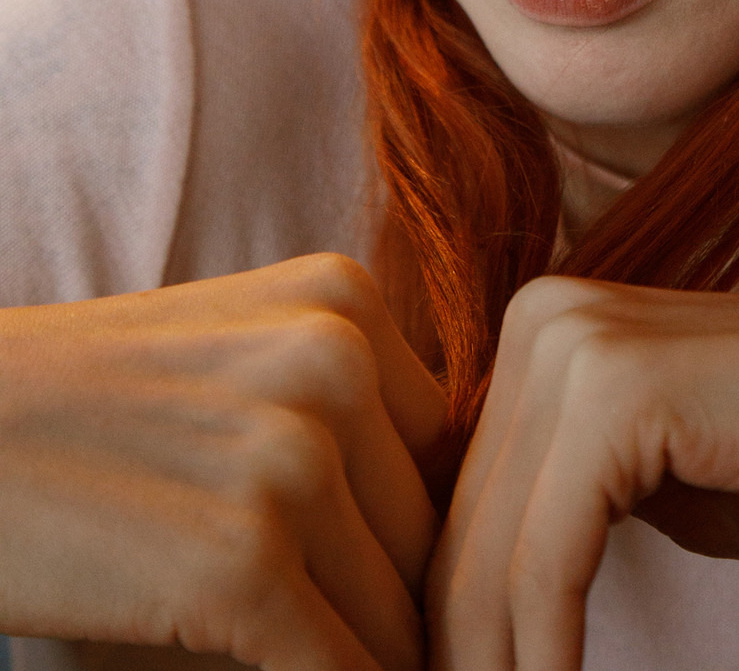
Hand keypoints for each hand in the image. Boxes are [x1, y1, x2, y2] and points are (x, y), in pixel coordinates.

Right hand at [0, 253, 446, 670]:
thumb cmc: (87, 409)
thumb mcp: (240, 352)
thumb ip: (344, 403)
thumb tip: (457, 520)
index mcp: (343, 299)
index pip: (442, 448)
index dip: (410, 527)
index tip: (379, 579)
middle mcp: (335, 360)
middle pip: (429, 530)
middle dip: (397, 601)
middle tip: (367, 639)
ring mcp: (294, 458)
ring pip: (400, 612)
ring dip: (370, 658)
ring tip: (334, 662)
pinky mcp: (245, 564)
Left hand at [427, 277, 738, 670]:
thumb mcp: (662, 482)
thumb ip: (567, 504)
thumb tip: (470, 603)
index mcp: (543, 326)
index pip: (456, 507)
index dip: (456, 629)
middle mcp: (541, 313)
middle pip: (459, 536)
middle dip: (467, 659)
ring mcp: (577, 342)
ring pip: (488, 561)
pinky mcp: (619, 390)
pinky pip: (543, 565)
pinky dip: (544, 662)